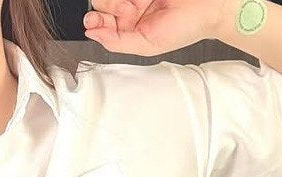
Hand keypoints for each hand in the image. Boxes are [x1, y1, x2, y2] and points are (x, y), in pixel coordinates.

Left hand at [82, 0, 227, 55]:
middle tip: (114, 9)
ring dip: (112, 0)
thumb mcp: (146, 45)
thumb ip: (118, 43)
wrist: (212, 7)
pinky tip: (132, 1)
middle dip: (103, 8)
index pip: (104, 25)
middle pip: (104, 6)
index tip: (92, 22)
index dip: (95, 23)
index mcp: (131, 29)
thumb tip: (94, 36)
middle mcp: (133, 10)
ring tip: (127, 4)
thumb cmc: (186, 27)